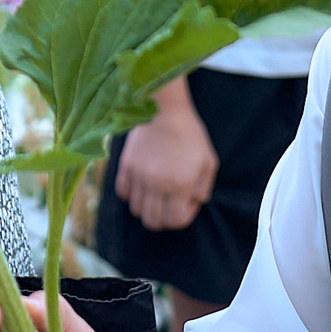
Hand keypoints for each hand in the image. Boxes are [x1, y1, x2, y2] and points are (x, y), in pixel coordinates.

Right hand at [117, 104, 217, 231]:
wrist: (163, 110)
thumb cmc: (190, 135)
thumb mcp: (208, 163)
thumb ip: (203, 189)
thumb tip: (192, 203)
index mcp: (180, 185)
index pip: (176, 220)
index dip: (184, 217)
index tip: (188, 202)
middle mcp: (157, 185)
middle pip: (152, 221)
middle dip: (163, 219)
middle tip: (170, 205)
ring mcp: (139, 176)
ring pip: (136, 210)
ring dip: (147, 208)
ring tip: (155, 195)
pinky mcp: (126, 165)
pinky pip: (122, 193)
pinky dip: (131, 195)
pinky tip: (141, 185)